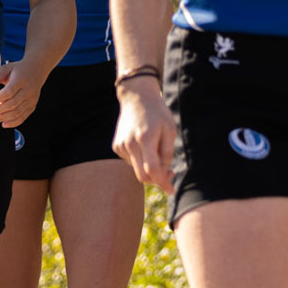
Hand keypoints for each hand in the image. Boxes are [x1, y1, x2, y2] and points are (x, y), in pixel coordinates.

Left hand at [0, 59, 44, 127]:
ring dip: (2, 118)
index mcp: (21, 80)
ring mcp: (31, 100)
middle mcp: (28, 91)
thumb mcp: (7, 68)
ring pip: (17, 113)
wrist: (37, 70)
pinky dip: (13, 122)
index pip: (8, 92)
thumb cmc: (19, 70)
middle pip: (12, 104)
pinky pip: (23, 117)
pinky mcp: (32, 106)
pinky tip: (3, 124)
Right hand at [112, 79, 175, 194]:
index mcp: (145, 138)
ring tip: (158, 152)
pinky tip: (144, 145)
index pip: (152, 169)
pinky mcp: (116, 146)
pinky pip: (131, 161)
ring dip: (149, 168)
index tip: (171, 190)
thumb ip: (167, 152)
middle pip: (142, 175)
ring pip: (136, 169)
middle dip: (156, 180)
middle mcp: (130, 144)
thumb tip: (164, 172)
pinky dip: (140, 160)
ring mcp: (121, 145)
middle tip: (170, 174)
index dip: (162, 182)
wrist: (136, 98)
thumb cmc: (157, 113)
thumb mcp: (170, 129)